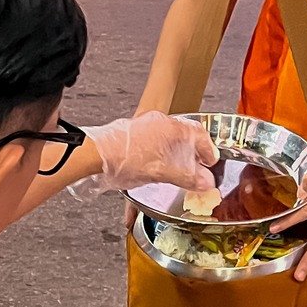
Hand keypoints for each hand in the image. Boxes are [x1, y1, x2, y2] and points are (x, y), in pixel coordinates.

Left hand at [87, 113, 217, 192]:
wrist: (95, 155)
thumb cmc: (126, 158)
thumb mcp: (162, 173)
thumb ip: (187, 177)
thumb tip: (205, 182)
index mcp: (172, 128)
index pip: (199, 134)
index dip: (208, 149)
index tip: (211, 162)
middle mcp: (159, 124)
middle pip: (183, 137)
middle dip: (191, 154)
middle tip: (197, 167)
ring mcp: (143, 129)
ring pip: (166, 142)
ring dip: (174, 156)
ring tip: (176, 172)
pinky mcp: (130, 137)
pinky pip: (150, 147)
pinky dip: (157, 159)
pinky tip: (154, 172)